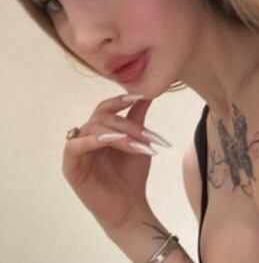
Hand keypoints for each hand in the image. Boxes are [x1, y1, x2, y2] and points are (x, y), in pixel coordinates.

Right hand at [62, 95, 169, 231]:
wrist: (129, 205)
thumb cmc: (132, 174)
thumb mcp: (138, 141)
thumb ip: (138, 118)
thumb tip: (147, 93)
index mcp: (101, 129)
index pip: (105, 107)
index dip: (120, 100)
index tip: (139, 96)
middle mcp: (87, 136)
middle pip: (102, 117)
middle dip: (127, 125)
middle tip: (147, 137)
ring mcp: (77, 151)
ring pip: (92, 128)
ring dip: (117, 134)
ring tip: (137, 145)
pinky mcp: (70, 166)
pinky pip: (74, 146)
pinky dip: (91, 140)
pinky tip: (109, 140)